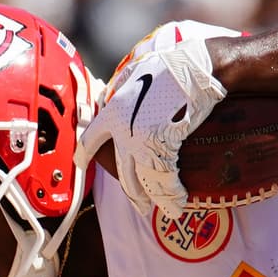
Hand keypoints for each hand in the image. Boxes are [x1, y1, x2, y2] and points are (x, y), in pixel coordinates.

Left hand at [74, 36, 225, 218]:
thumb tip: (111, 96)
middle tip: (142, 206)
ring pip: (145, 181)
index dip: (84, 154)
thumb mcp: (136, 71)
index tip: (81, 164)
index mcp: (112, 111)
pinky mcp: (164, 144)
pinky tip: (180, 201)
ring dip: (157, 199)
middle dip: (134, 194)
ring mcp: (143, 139)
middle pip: (123, 172)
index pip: (90, 139)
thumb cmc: (170, 67)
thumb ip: (120, 88)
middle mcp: (123, 130)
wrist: (196, 69)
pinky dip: (173, 192)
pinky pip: (165, 178)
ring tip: (167, 209)